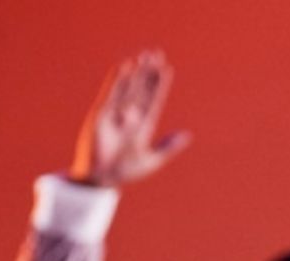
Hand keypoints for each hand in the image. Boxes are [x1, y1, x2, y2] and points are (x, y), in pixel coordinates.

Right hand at [70, 50, 190, 187]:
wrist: (102, 178)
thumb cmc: (126, 171)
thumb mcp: (151, 159)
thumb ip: (168, 146)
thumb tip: (187, 135)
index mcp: (143, 125)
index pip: (153, 99)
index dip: (159, 84)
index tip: (166, 69)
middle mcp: (129, 116)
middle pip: (141, 89)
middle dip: (148, 73)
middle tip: (156, 53)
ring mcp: (115, 114)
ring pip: (128, 88)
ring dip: (135, 73)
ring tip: (143, 57)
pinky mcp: (101, 114)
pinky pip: (111, 94)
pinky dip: (118, 81)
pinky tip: (124, 67)